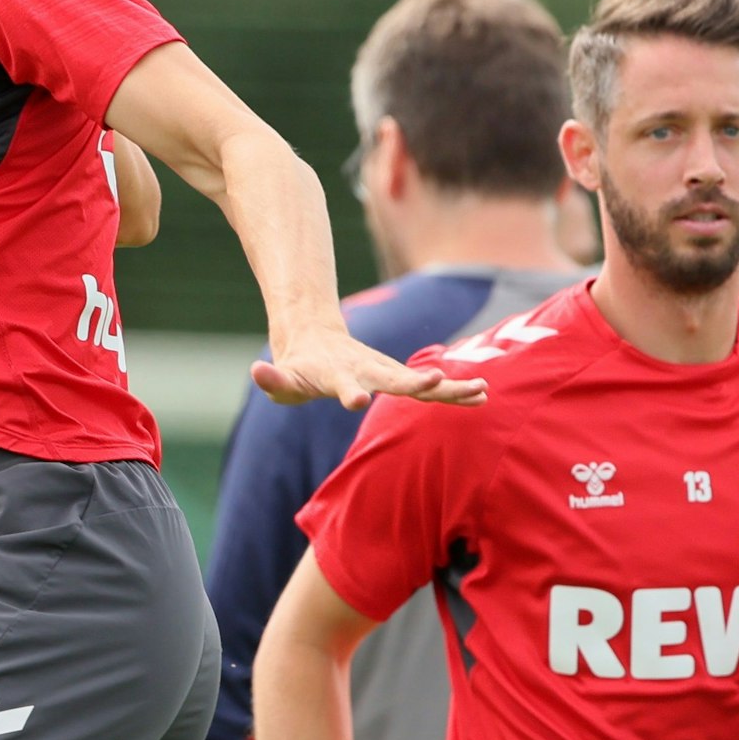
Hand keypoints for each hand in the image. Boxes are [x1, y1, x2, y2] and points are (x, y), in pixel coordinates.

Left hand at [251, 322, 484, 409]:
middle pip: (394, 381)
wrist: (315, 339)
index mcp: (336, 375)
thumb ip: (272, 379)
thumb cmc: (297, 367)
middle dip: (416, 385)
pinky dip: (453, 391)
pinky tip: (482, 395)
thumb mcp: (282, 378)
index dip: (348, 393)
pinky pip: (429, 389)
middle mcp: (368, 372)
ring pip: (420, 383)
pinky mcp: (398, 378)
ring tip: (480, 392)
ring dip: (449, 388)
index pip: (342, 386)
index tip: (356, 400)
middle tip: (436, 385)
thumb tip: (256, 372)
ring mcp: (386, 373)